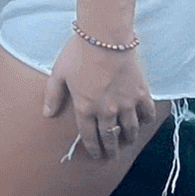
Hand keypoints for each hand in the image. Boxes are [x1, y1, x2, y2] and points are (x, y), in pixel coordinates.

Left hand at [44, 37, 157, 162]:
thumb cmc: (78, 54)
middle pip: (110, 137)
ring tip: (127, 143)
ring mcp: (126, 103)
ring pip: (130, 129)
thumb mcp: (58, 74)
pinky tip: (144, 123)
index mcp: (85, 108)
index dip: (92, 149)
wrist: (104, 38)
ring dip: (128, 139)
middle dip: (110, 150)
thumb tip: (47, 114)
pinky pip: (146, 113)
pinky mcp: (140, 93)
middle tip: (111, 157)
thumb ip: (53, 95)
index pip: (89, 136)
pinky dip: (146, 120)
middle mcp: (106, 111)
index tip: (96, 156)